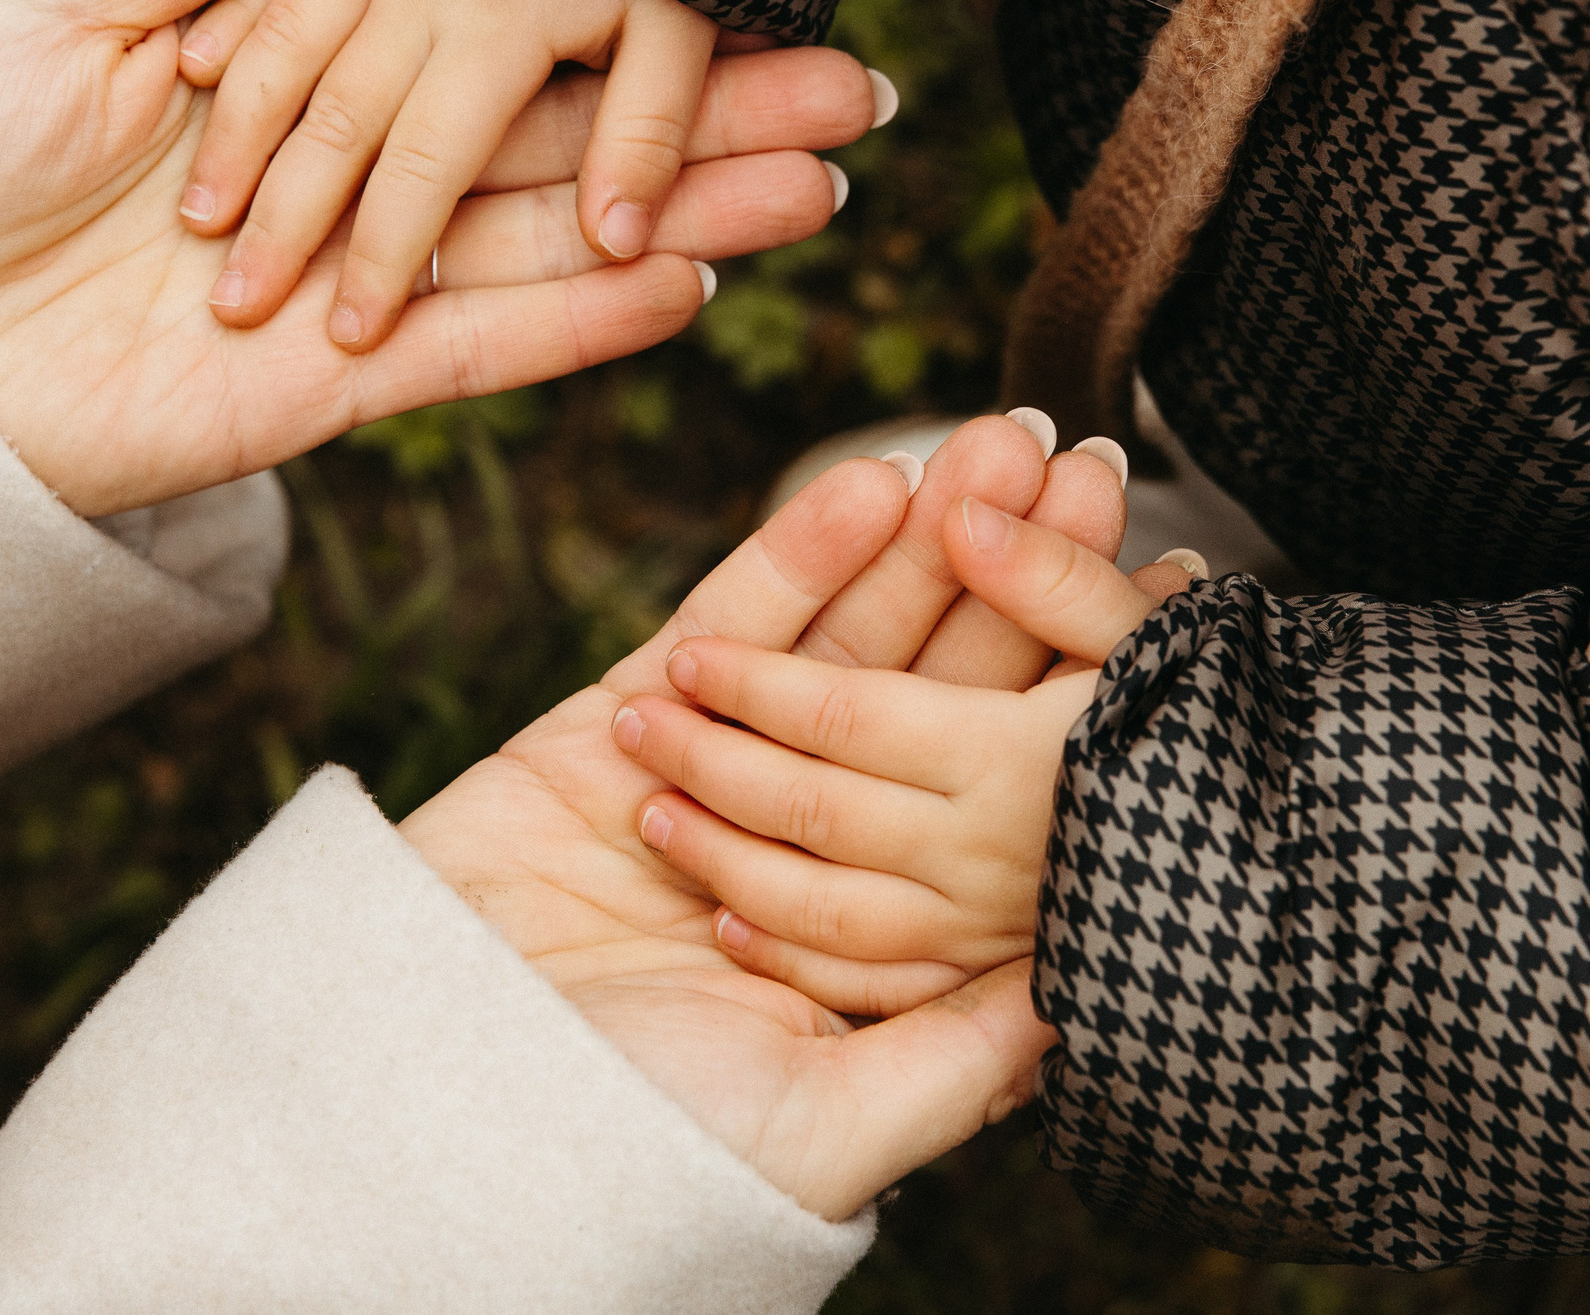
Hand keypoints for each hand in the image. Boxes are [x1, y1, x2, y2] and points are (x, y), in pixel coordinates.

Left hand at [0, 0, 874, 517]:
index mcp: (298, 67)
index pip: (491, 32)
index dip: (613, 11)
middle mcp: (345, 174)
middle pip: (555, 145)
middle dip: (705, 124)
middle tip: (851, 102)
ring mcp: (343, 287)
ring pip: (542, 251)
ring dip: (679, 225)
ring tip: (814, 196)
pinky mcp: (322, 392)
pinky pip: (468, 356)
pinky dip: (572, 329)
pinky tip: (683, 287)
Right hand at [398, 413, 1130, 1219]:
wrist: (424, 1103)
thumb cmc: (627, 1145)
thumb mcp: (828, 1128)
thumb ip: (958, 1059)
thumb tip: (1085, 994)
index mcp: (869, 942)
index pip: (997, 792)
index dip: (1077, 691)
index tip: (1165, 599)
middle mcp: (809, 852)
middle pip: (935, 693)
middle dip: (1012, 579)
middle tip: (1092, 463)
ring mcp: (713, 782)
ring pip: (844, 645)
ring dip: (926, 541)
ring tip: (1002, 444)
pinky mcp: (615, 730)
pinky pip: (724, 630)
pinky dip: (795, 559)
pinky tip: (871, 486)